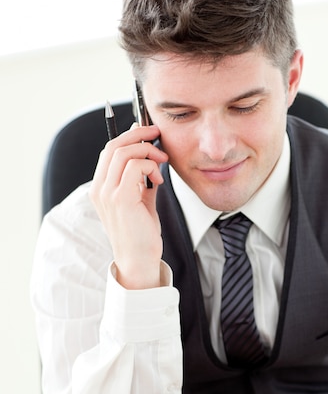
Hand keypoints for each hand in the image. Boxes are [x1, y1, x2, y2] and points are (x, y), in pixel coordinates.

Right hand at [90, 124, 168, 288]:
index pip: (109, 150)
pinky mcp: (120, 199)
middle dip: (138, 134)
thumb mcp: (141, 200)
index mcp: (100, 188)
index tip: (148, 134)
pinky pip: (135, 166)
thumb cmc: (141, 234)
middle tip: (157, 134)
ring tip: (161, 162)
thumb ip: (142, 179)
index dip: (129, 137)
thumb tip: (150, 156)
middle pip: (114, 145)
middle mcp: (99, 188)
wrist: (139, 260)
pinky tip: (158, 180)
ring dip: (148, 151)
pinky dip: (150, 166)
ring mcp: (107, 193)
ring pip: (124, 152)